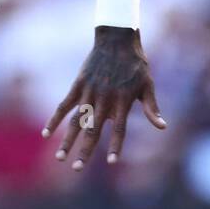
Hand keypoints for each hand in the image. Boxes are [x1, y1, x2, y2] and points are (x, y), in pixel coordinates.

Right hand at [42, 27, 165, 168]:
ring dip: (67, 140)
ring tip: (59, 157)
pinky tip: (47, 133)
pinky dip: (55, 119)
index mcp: (123, 101)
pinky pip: (64, 105)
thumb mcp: (147, 85)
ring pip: (76, 121)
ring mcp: (89, 92)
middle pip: (93, 130)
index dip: (115, 145)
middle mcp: (104, 99)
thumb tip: (162, 127)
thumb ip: (151, 108)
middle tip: (76, 169)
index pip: (119, 129)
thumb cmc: (136, 65)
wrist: (117, 39)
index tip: (111, 162)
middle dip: (85, 151)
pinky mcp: (78, 85)